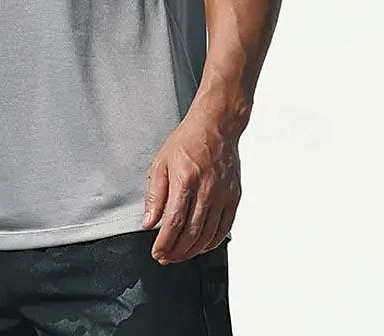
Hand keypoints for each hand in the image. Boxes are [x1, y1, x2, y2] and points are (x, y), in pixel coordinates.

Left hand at [143, 116, 240, 263]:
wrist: (216, 126)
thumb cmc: (188, 140)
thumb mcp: (161, 162)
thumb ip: (154, 194)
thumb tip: (149, 221)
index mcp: (186, 179)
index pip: (174, 221)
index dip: (164, 242)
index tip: (157, 252)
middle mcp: (207, 189)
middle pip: (191, 233)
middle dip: (176, 252)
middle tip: (165, 257)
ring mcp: (223, 195)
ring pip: (208, 235)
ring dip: (192, 251)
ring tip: (179, 254)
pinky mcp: (234, 197)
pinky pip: (224, 228)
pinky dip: (212, 242)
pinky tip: (201, 246)